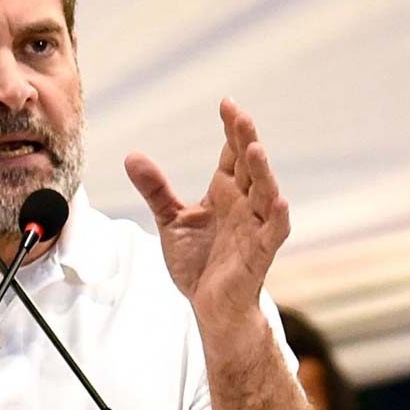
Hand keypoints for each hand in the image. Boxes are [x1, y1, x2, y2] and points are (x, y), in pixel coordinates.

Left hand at [125, 99, 289, 333]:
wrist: (209, 306)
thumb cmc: (197, 262)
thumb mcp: (170, 220)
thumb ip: (155, 189)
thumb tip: (132, 156)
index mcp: (225, 193)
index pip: (232, 154)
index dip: (232, 130)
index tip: (226, 103)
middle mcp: (243, 204)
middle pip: (249, 166)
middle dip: (246, 140)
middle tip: (239, 114)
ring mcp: (254, 227)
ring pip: (264, 192)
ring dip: (262, 171)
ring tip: (255, 148)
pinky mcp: (260, 252)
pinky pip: (273, 231)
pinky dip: (276, 215)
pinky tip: (277, 199)